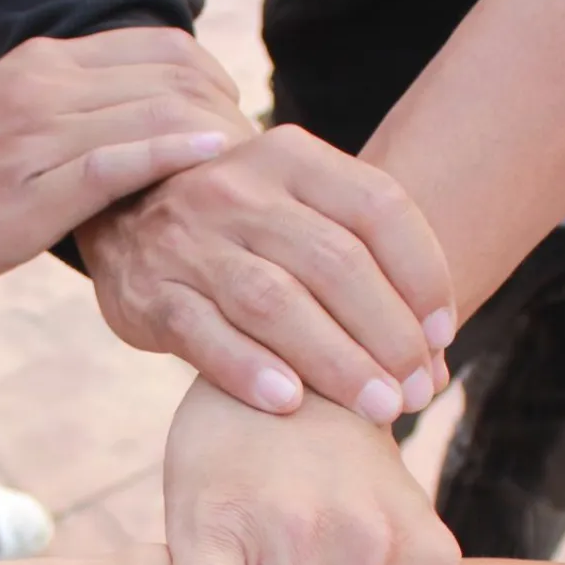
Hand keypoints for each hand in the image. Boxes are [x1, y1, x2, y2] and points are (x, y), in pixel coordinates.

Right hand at [0, 28, 253, 289]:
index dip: (211, 75)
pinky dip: (168, 155)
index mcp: (43, 62)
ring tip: (235, 167)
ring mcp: (34, 138)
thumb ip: (74, 97)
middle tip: (246, 148)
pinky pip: (114, 163)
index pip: (157, 46)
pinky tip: (207, 159)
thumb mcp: (14, 107)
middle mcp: (41, 87)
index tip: (229, 112)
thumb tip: (149, 98)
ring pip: (149, 113)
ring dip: (207, 135)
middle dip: (221, 108)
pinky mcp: (31, 192)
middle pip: (166, 77)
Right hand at [77, 124, 455, 420]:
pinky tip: (289, 404)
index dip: (423, 275)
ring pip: (273, 301)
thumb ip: (357, 255)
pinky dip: (248, 369)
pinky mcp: (146, 293)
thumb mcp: (293, 206)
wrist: (121, 211)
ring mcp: (185, 239)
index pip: (377, 208)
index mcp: (289, 156)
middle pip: (333, 261)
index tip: (443, 336)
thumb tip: (434, 354)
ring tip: (379, 409)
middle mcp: (236, 189)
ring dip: (335, 360)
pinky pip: (202, 333)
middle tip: (418, 391)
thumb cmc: (239, 228)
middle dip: (387, 334)